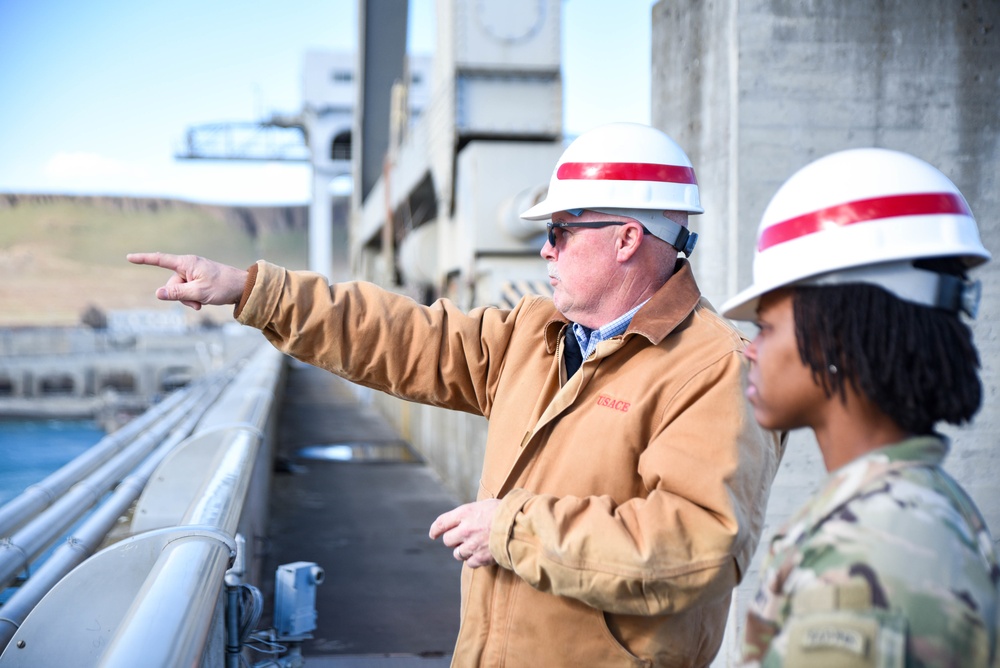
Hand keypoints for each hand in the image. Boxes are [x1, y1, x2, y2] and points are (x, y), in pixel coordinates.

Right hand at [127, 252, 247, 310]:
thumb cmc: (223, 287)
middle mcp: (189, 265)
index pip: (161, 260)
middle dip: (179, 296)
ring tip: (202, 303)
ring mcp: (194, 273)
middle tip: (197, 303)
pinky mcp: (199, 280)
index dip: (144, 259)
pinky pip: (188, 291)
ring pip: (179, 290)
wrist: (243, 288)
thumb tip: (157, 293)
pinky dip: (193, 298)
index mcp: (187, 263)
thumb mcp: (199, 293)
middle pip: (171, 283)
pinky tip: (204, 301)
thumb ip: (177, 294)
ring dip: (188, 299)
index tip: (129, 257)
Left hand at [429, 499, 500, 568]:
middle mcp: (465, 530)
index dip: (435, 529)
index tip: (434, 534)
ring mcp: (472, 545)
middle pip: (448, 541)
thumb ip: (473, 512)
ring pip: (458, 554)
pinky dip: (474, 560)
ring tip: (474, 547)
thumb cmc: (507, 512)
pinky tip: (481, 555)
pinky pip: (470, 563)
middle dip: (453, 540)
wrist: (521, 527)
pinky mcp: (480, 558)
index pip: (442, 522)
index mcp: (465, 513)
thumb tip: (467, 517)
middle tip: (462, 539)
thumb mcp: (487, 504)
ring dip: (463, 551)